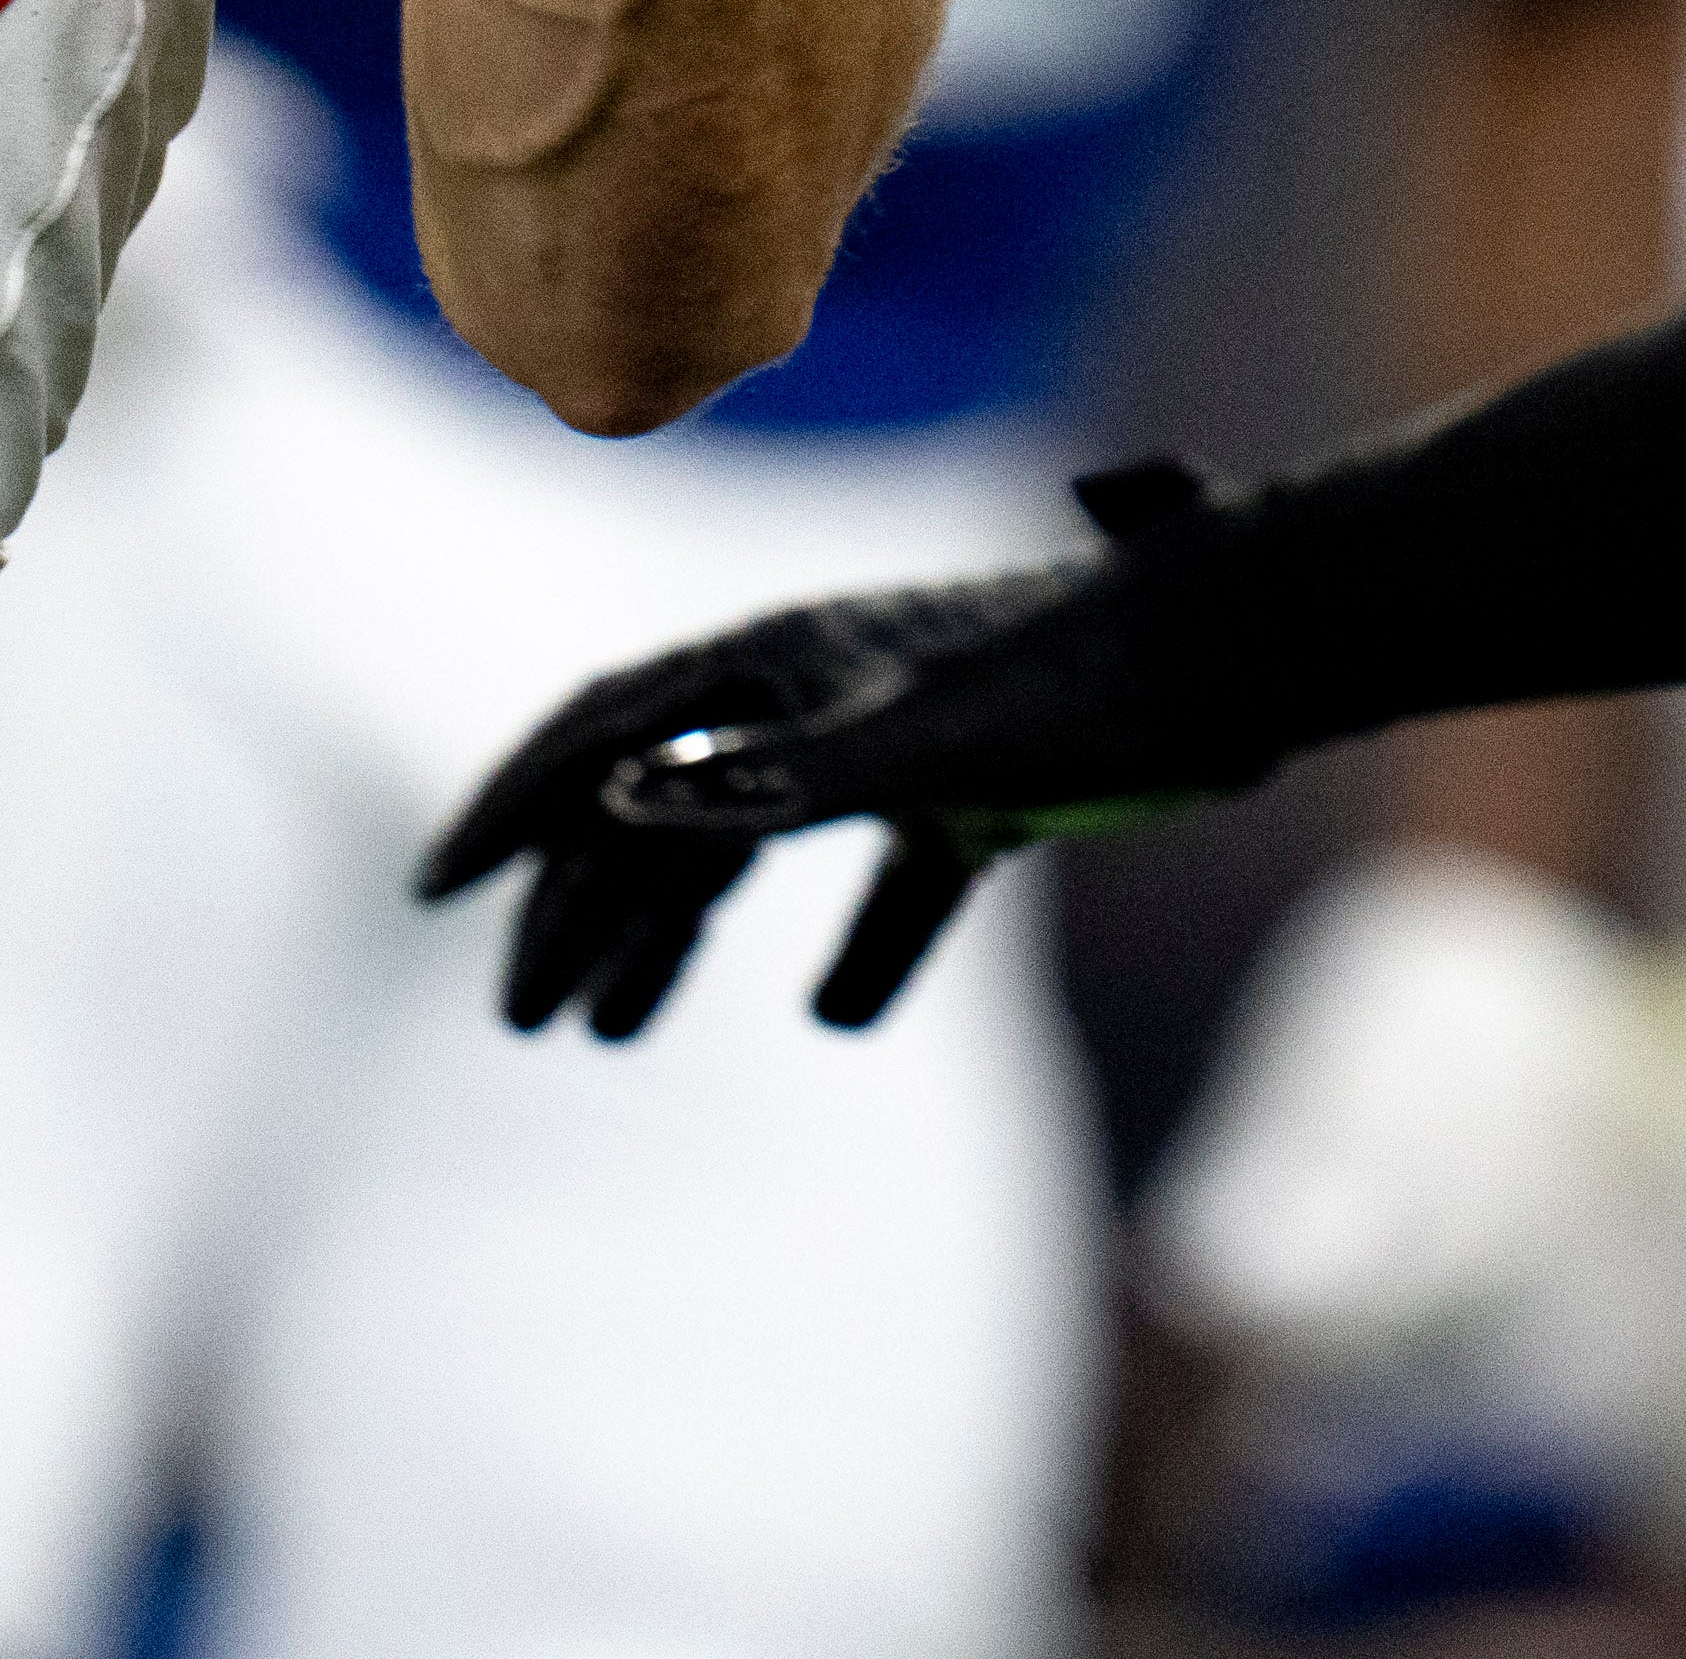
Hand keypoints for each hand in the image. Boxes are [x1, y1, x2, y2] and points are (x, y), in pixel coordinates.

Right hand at [420, 456, 1298, 1037]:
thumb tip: (618, 805)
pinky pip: (890, 872)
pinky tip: (839, 1013)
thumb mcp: (917, 748)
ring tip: (614, 1034)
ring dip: (677, 929)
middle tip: (525, 1018)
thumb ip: (772, 779)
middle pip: (663, 796)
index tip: (440, 892)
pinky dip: (858, 942)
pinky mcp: (984, 783)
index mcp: (779, 662)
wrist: (1246, 652)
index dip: (513, 805)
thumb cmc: (1085, 693)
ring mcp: (901, 733)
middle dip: (581, 904)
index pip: (603, 730)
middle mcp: (822, 685)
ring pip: (755, 836)